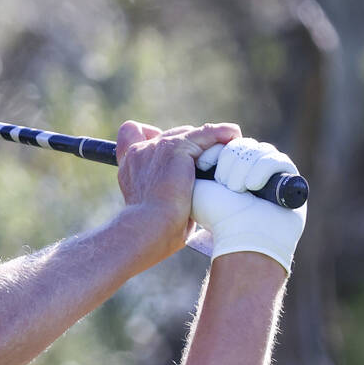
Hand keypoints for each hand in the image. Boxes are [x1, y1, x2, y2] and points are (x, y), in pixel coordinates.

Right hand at [116, 121, 241, 262]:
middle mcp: (139, 152)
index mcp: (129, 167)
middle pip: (172, 135)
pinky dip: (222, 134)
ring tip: (227, 157)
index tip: (169, 153)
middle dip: (191, 147)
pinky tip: (234, 138)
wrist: (148, 229)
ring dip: (208, 144)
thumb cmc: (152, 231)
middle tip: (209, 166)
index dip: (152, 137)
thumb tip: (192, 200)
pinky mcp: (176, 148)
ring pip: (190, 134)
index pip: (132, 133)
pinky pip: (207, 133)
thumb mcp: (154, 211)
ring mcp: (156, 148)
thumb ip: (165, 194)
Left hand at [189, 138, 306, 273]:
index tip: (210, 172)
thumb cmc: (217, 214)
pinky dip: (262, 172)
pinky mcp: (288, 175)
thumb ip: (199, 158)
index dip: (217, 154)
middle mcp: (249, 168)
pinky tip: (254, 187)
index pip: (225, 142)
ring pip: (258, 149)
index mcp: (227, 168)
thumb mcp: (199, 183)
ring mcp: (269, 171)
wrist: (240, 234)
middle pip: (241, 144)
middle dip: (230, 164)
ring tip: (241, 191)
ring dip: (244, 171)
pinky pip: (276, 158)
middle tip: (227, 187)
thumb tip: (209, 137)